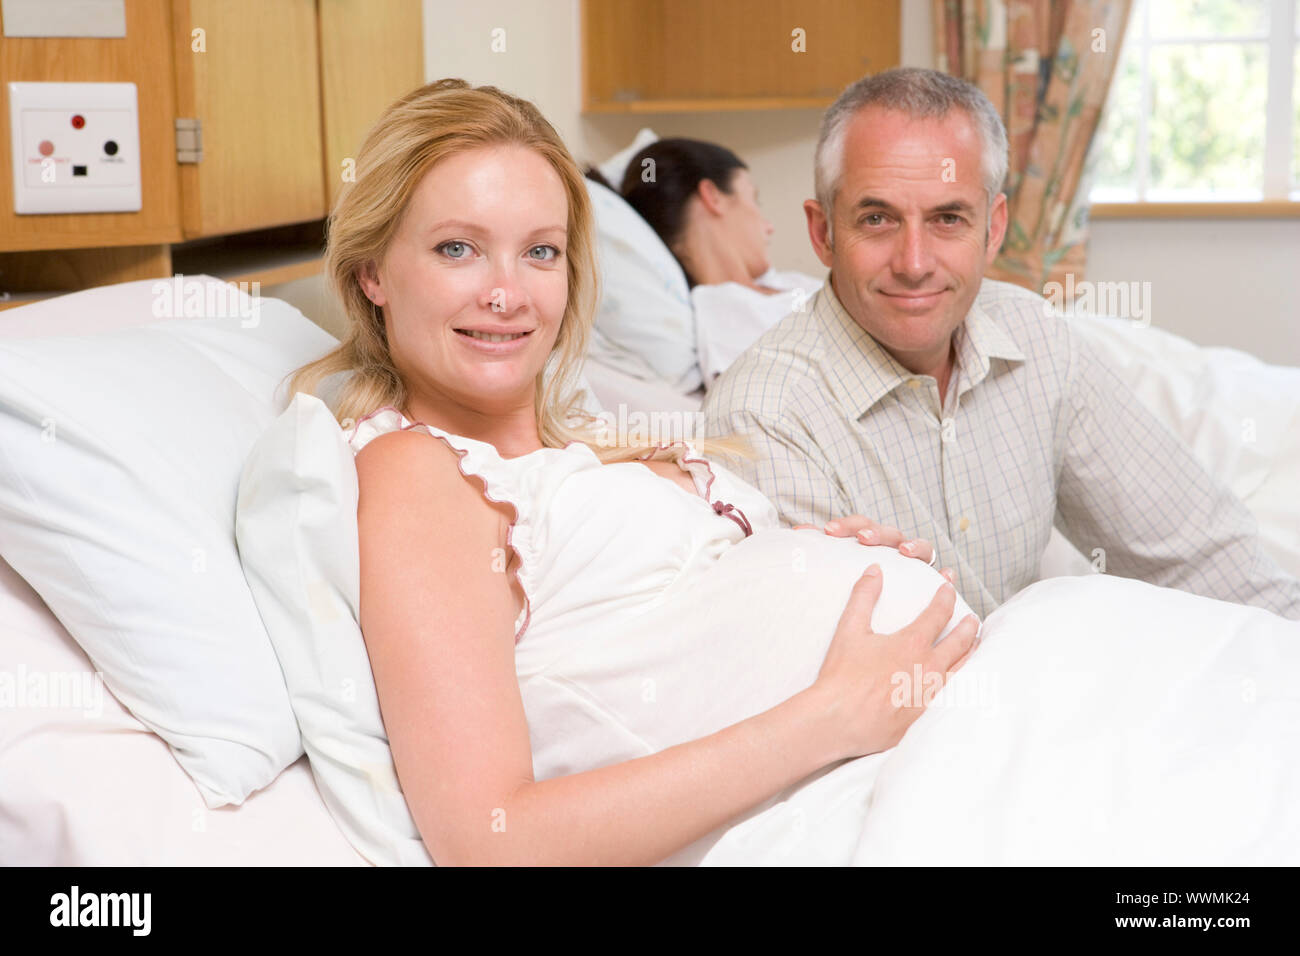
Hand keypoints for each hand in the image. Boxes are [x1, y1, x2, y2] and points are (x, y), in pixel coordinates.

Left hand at [793, 515, 956, 583]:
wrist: (880, 606)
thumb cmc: (853, 581)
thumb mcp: (836, 566)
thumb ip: (818, 551)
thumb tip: (793, 533)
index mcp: (869, 540)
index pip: (858, 524)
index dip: (845, 525)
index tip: (828, 531)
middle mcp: (892, 545)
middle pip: (887, 531)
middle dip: (876, 532)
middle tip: (863, 538)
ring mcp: (913, 559)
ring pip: (917, 546)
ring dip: (912, 544)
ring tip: (903, 551)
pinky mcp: (928, 576)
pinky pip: (938, 572)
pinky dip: (943, 571)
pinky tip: (946, 574)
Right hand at [811, 565, 981, 760]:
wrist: (837, 720)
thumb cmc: (842, 676)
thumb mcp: (849, 630)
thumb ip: (863, 596)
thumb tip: (875, 570)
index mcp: (912, 643)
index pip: (939, 613)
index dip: (946, 596)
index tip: (949, 588)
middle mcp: (929, 668)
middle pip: (960, 641)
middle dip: (968, 626)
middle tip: (973, 618)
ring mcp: (931, 694)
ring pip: (963, 669)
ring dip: (971, 653)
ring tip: (976, 645)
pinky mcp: (926, 715)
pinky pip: (954, 696)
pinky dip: (962, 683)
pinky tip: (961, 681)